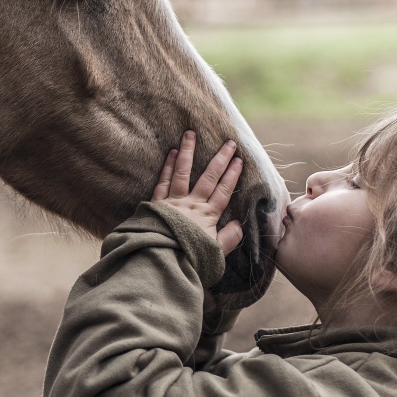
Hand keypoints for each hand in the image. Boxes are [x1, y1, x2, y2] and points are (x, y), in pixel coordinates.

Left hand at [152, 131, 244, 254]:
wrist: (161, 262)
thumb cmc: (189, 261)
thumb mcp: (215, 254)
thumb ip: (229, 239)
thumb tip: (240, 224)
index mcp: (207, 217)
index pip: (223, 192)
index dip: (232, 176)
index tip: (239, 160)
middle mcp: (192, 205)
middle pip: (208, 177)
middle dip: (220, 159)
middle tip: (228, 142)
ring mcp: (173, 202)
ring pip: (182, 172)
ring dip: (188, 152)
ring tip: (190, 134)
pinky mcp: (156, 203)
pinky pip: (163, 181)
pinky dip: (167, 166)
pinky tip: (170, 153)